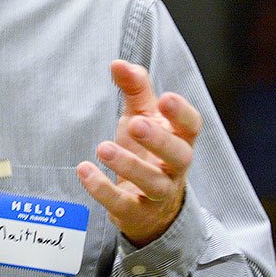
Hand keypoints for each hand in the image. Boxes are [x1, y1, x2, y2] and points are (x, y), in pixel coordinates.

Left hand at [77, 60, 201, 246]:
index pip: (191, 127)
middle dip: (158, 140)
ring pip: (152, 183)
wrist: (149, 209)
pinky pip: (123, 204)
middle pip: (178, 156)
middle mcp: (174, 168)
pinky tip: (84, 170)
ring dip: (128, 165)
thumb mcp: (142, 117)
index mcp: (179, 140)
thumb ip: (135, 89)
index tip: (165, 98)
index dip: (181, 113)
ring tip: (103, 147)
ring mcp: (158, 194)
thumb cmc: (146, 152)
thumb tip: (119, 63)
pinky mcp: (135, 213)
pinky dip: (103, 189)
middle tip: (135, 124)